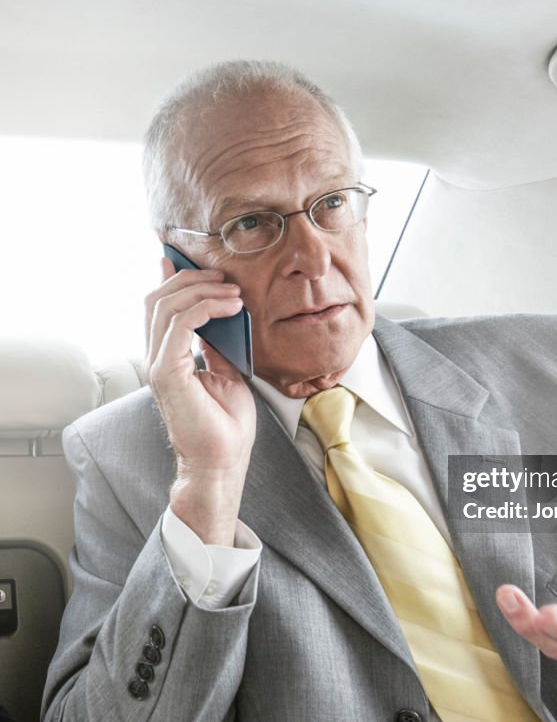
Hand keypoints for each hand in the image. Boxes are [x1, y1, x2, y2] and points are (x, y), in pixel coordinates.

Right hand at [145, 258, 256, 543]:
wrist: (222, 462)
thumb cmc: (225, 425)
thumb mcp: (226, 371)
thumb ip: (217, 342)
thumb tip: (221, 313)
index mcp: (167, 356)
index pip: (159, 306)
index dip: (172, 277)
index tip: (197, 259)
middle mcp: (156, 357)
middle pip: (158, 299)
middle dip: (191, 278)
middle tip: (225, 276)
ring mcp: (158, 364)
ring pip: (166, 305)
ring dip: (202, 290)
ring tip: (233, 291)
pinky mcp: (168, 372)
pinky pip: (181, 324)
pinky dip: (207, 307)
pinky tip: (232, 307)